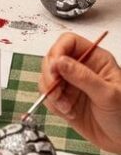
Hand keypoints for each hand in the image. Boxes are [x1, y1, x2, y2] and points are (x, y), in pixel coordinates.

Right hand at [39, 32, 120, 152]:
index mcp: (95, 59)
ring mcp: (72, 84)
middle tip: (56, 90)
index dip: (58, 51)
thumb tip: (59, 62)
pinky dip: (53, 105)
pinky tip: (68, 112)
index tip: (54, 68)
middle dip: (50, 75)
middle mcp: (81, 68)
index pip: (69, 42)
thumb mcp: (107, 94)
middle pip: (52, 59)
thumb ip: (83, 77)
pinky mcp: (65, 99)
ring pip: (47, 78)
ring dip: (51, 93)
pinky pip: (48, 96)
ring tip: (65, 106)